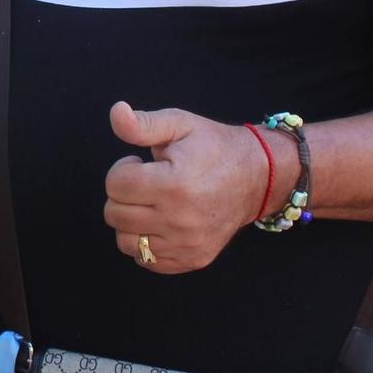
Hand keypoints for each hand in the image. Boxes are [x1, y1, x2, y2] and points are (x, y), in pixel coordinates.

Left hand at [103, 102, 267, 273]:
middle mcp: (181, 219)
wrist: (258, 176)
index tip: (141, 165)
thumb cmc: (214, 147)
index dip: (123, 169)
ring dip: (131, 222)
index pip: (115, 185)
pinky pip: (147, 261)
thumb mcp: (180, 125)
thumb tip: (116, 112)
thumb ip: (143, 124)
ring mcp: (188, 243)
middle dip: (123, 195)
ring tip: (151, 204)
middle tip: (146, 184)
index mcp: (174, 184)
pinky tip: (160, 223)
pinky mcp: (194, 259)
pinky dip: (146, 244)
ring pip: (126, 242)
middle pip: (115, 214)